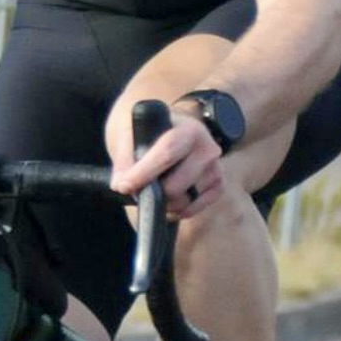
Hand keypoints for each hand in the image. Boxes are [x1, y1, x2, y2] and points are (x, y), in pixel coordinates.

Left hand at [110, 104, 225, 220]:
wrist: (172, 131)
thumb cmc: (150, 134)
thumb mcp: (132, 135)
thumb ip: (124, 158)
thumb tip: (121, 185)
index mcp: (188, 129)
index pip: (166, 154)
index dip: (144, 173)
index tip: (124, 186)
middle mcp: (207, 148)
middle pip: (175, 186)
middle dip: (152, 193)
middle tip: (137, 189)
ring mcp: (216, 168)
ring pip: (184, 201)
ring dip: (164, 203)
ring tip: (154, 191)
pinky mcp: (218, 185)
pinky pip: (194, 208)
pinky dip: (178, 210)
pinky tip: (169, 199)